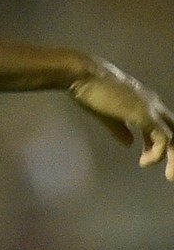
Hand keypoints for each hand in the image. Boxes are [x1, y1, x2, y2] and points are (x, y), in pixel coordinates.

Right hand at [69, 61, 173, 178]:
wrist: (83, 74)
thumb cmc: (89, 89)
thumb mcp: (106, 113)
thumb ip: (120, 128)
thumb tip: (129, 144)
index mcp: (144, 102)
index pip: (163, 125)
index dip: (156, 144)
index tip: (145, 158)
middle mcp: (153, 104)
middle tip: (169, 174)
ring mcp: (151, 109)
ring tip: (167, 175)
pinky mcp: (146, 116)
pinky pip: (164, 140)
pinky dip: (158, 154)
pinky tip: (145, 161)